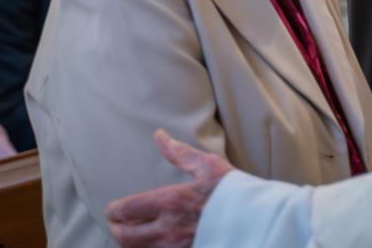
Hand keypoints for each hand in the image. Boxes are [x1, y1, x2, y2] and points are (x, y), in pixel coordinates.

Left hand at [107, 129, 233, 247]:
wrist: (258, 219)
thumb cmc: (234, 191)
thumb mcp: (208, 165)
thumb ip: (180, 153)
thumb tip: (160, 135)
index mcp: (171, 201)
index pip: (126, 209)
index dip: (114, 210)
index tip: (113, 208)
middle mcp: (169, 228)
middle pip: (125, 237)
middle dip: (116, 230)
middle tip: (116, 224)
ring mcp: (177, 247)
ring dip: (130, 243)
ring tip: (132, 235)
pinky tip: (153, 243)